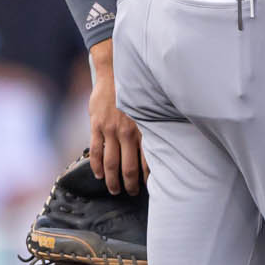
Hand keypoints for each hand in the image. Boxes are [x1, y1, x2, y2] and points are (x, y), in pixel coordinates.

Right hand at [87, 41, 145, 194]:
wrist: (115, 70)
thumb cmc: (137, 89)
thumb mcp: (151, 107)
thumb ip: (153, 125)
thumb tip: (168, 141)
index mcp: (144, 129)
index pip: (147, 161)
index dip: (148, 177)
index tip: (149, 187)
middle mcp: (128, 132)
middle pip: (128, 168)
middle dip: (130, 184)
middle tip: (132, 193)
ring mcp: (110, 130)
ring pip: (110, 163)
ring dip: (112, 180)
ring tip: (114, 190)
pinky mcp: (96, 126)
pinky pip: (96, 151)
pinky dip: (97, 166)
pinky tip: (99, 175)